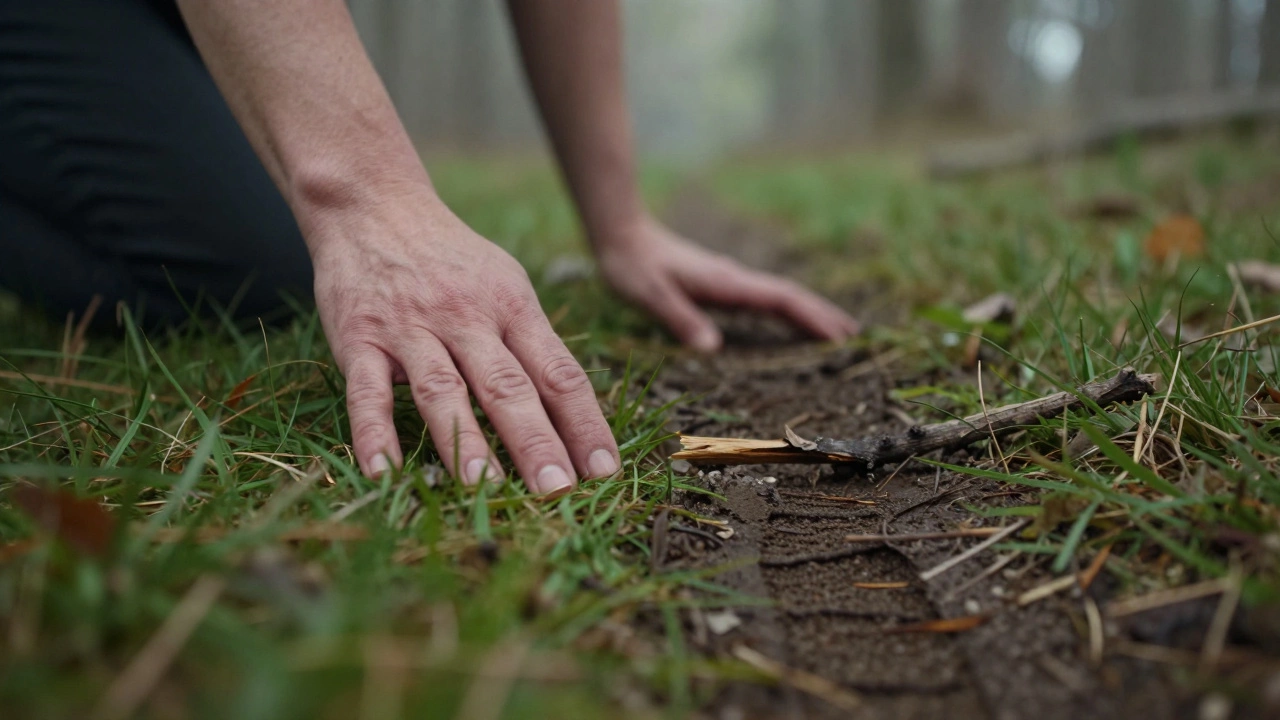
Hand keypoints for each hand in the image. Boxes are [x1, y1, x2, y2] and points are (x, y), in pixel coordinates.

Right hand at [308, 190, 619, 492]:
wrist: (374, 206)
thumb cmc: (452, 261)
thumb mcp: (506, 285)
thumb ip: (534, 346)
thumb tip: (574, 416)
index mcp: (513, 307)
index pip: (559, 373)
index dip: (584, 423)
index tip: (605, 470)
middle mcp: (466, 318)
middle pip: (508, 386)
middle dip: (535, 442)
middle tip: (559, 491)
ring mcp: (411, 328)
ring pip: (442, 390)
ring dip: (463, 441)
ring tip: (483, 488)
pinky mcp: (359, 338)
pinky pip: (367, 391)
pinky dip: (374, 433)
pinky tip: (384, 472)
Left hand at [595, 218, 860, 350]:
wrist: (622, 235)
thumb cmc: (633, 267)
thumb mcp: (650, 296)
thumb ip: (680, 319)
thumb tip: (713, 348)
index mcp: (726, 283)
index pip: (780, 300)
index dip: (811, 317)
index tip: (839, 336)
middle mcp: (734, 280)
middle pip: (790, 296)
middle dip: (822, 315)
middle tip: (856, 336)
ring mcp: (730, 281)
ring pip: (780, 296)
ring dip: (809, 312)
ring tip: (836, 332)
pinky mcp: (721, 284)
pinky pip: (763, 299)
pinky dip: (786, 311)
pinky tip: (790, 323)